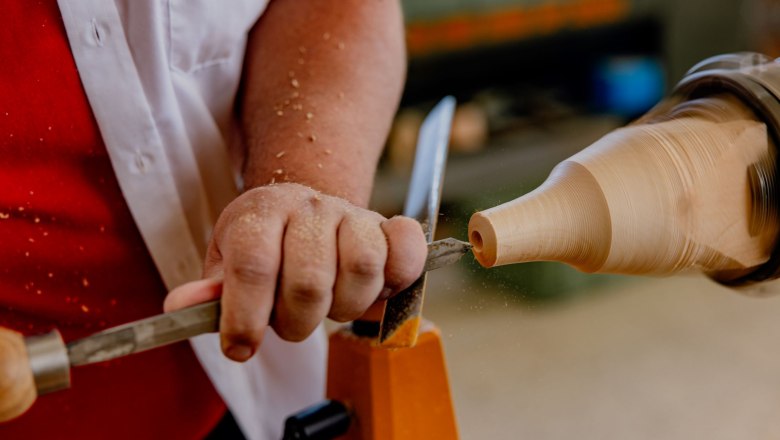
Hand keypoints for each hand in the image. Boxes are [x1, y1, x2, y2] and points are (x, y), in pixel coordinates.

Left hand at [163, 183, 426, 361]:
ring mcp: (352, 214)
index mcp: (260, 213)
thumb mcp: (228, 261)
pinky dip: (398, 276)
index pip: (253, 265)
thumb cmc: (265, 245)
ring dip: (344, 307)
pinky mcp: (389, 226)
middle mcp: (307, 207)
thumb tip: (181, 308)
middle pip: (309, 281)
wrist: (305, 207)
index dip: (245, 316)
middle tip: (289, 321)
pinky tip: (377, 286)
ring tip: (329, 304)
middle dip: (296, 322)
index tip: (240, 347)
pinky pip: (406, 250)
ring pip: (362, 271)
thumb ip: (211, 290)